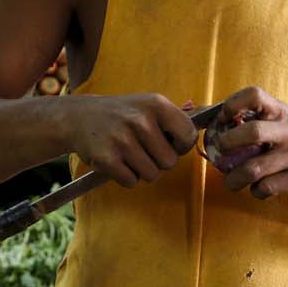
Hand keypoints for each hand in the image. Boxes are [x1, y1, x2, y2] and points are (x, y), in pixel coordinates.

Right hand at [63, 93, 202, 187]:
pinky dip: (125, 176)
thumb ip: (175, 116)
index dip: (181, 146)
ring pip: (151, 175)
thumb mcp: (146, 105)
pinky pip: (131, 181)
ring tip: (128, 154)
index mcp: (156, 104)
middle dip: (158, 161)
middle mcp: (140, 120)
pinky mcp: (106, 159)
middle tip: (141, 148)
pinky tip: (116, 160)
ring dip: (141, 170)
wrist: (77, 117)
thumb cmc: (120, 114)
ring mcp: (122, 140)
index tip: (169, 143)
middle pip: (170, 162)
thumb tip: (210, 115)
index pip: (188, 136)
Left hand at [218, 87, 287, 199]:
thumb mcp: (284, 121)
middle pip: (251, 132)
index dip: (232, 104)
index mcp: (281, 112)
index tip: (222, 118)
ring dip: (234, 178)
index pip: (254, 95)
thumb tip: (200, 111)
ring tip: (232, 181)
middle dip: (227, 143)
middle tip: (220, 152)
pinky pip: (267, 187)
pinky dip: (256, 191)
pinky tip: (258, 189)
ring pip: (253, 168)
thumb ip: (251, 117)